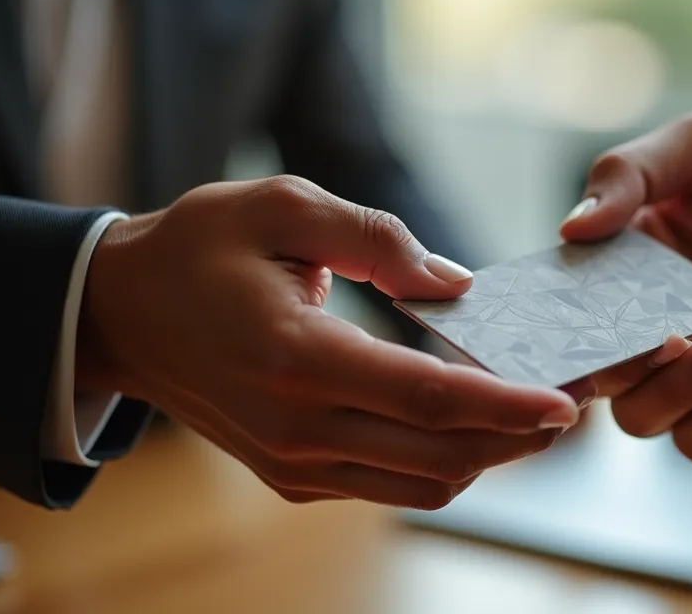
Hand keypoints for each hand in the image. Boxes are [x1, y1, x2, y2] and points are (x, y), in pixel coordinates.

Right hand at [77, 175, 588, 508]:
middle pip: (441, 458)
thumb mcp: (281, 205)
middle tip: (570, 405)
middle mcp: (297, 426)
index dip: (507, 406)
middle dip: (517, 439)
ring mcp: (292, 461)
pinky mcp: (291, 475)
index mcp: (298, 357)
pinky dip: (440, 461)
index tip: (566, 402)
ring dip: (485, 456)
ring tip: (529, 413)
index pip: (428, 401)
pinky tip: (467, 420)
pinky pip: (387, 486)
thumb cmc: (198, 249)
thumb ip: (375, 239)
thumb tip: (454, 283)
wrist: (121, 314)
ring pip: (422, 484)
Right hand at [562, 112, 691, 460]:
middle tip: (671, 335)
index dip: (549, 323)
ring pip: (644, 419)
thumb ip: (632, 173)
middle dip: (621, 366)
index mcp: (623, 270)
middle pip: (595, 377)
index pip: (561, 310)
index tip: (565, 316)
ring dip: (681, 388)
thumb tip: (570, 228)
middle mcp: (650, 328)